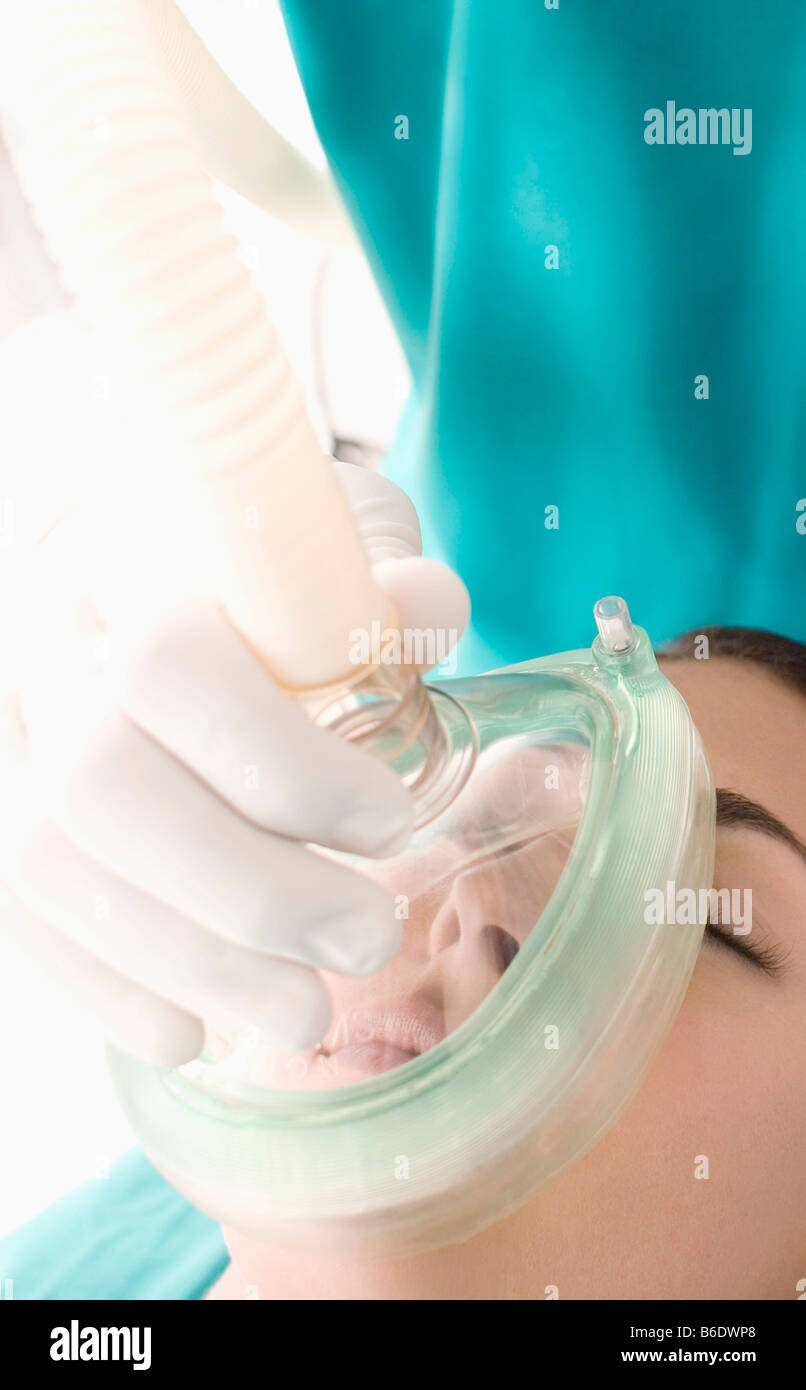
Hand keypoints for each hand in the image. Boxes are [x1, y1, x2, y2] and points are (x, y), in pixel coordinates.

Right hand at [0, 462, 468, 1065]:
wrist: (134, 581)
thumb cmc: (246, 572)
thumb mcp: (320, 549)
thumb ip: (375, 584)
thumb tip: (428, 608)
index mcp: (126, 569)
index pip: (174, 671)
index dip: (289, 769)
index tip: (392, 822)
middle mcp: (40, 659)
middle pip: (105, 792)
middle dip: (256, 895)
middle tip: (370, 938)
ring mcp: (1, 749)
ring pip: (57, 875)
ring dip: (195, 970)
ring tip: (308, 1012)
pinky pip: (19, 926)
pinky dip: (111, 995)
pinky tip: (196, 1029)